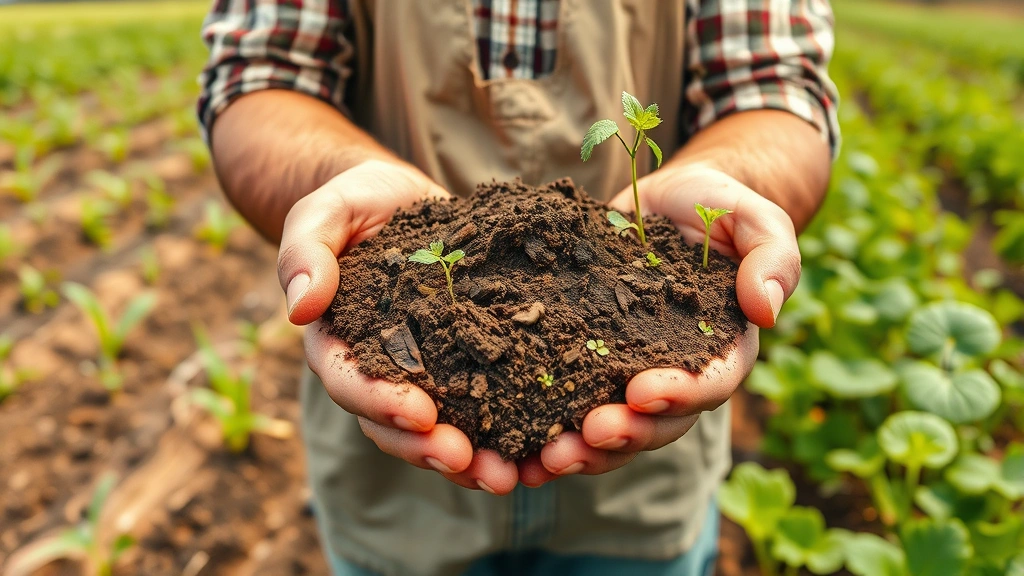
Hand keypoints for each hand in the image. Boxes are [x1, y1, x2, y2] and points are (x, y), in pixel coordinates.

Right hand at [280, 160, 519, 494]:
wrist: (401, 196)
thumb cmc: (356, 201)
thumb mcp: (326, 211)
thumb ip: (306, 251)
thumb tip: (299, 308)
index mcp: (337, 341)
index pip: (349, 382)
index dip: (381, 402)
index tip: (421, 414)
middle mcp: (378, 367)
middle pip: (392, 424)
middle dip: (429, 448)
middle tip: (469, 463)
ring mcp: (422, 369)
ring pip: (436, 430)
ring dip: (467, 459)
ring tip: (507, 476)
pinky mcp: (463, 360)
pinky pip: (478, 406)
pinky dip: (502, 430)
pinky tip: (536, 448)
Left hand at [525, 164, 800, 483]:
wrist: (664, 202)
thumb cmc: (716, 207)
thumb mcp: (754, 219)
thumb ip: (772, 256)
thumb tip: (767, 308)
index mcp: (724, 350)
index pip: (710, 384)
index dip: (679, 393)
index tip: (641, 390)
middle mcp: (679, 375)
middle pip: (658, 423)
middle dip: (624, 433)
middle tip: (588, 433)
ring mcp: (630, 374)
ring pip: (614, 429)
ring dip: (584, 449)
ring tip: (547, 456)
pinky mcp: (587, 362)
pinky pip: (570, 407)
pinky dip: (546, 433)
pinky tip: (516, 453)